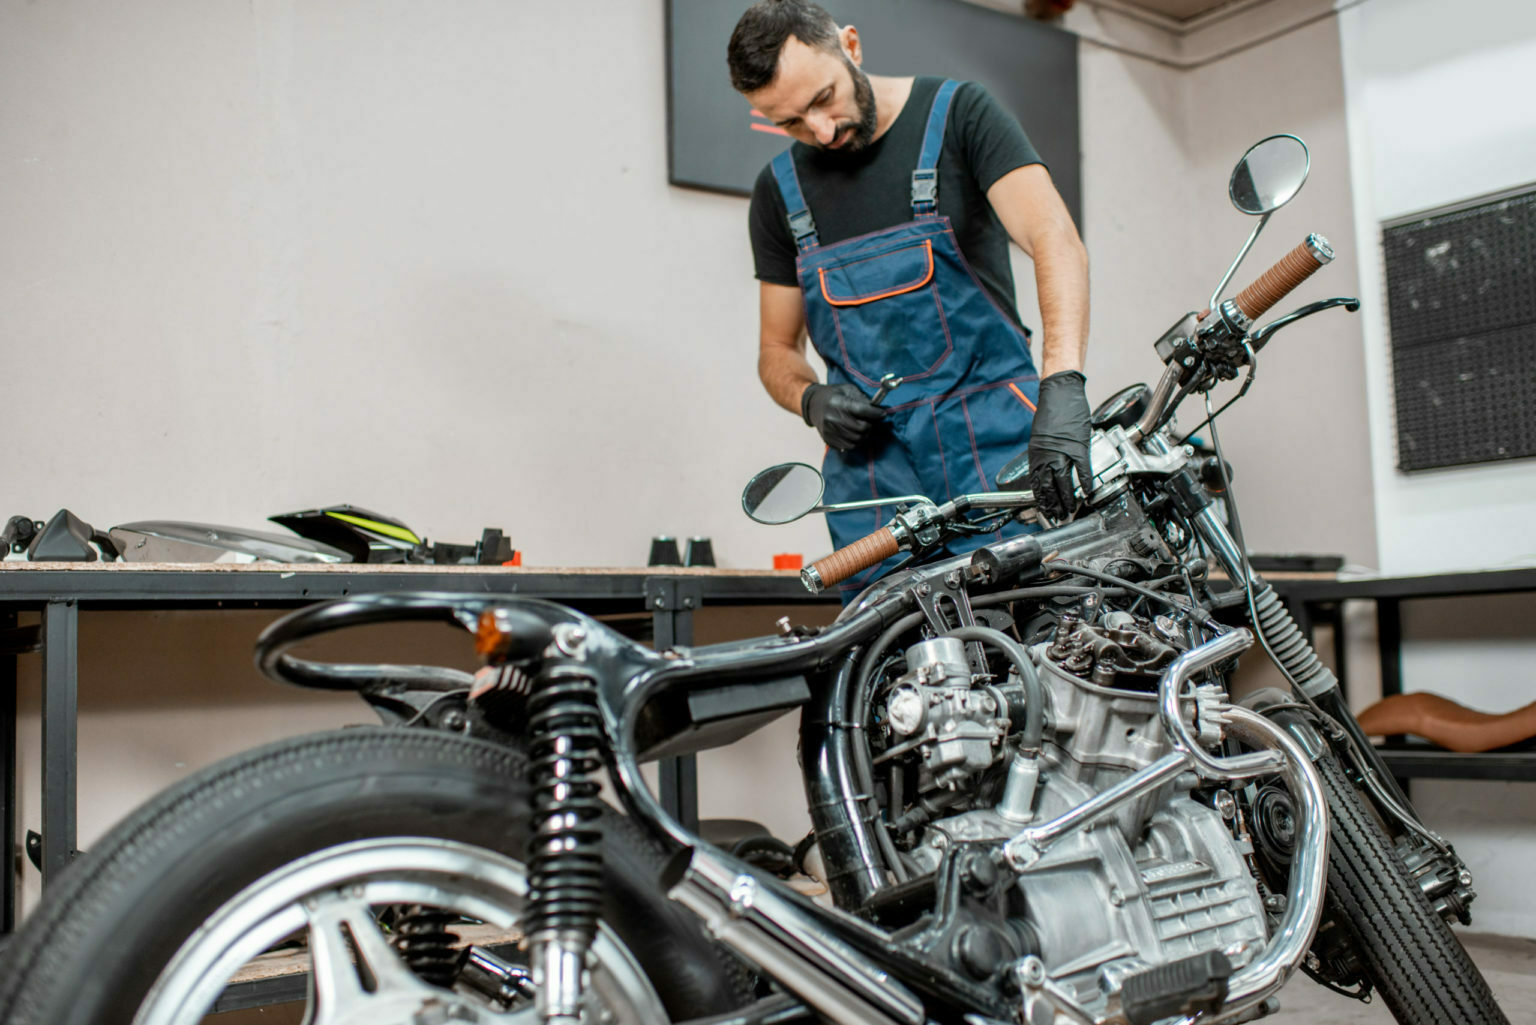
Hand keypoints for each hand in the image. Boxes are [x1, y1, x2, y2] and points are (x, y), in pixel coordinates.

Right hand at [801, 383, 886, 451]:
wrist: (813, 404)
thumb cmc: (833, 395)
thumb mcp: (847, 390)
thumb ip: (862, 398)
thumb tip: (877, 408)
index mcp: (838, 402)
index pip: (861, 410)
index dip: (875, 413)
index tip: (882, 413)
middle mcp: (832, 418)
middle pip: (861, 428)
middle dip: (870, 425)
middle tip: (871, 421)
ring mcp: (829, 430)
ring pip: (857, 439)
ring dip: (864, 435)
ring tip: (863, 428)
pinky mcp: (828, 439)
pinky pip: (849, 446)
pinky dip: (856, 441)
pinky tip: (855, 433)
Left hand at [1026, 370, 1091, 519]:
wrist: (1060, 392)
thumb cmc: (1052, 411)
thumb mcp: (1040, 437)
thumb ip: (1043, 454)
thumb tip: (1046, 469)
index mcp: (1037, 453)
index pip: (1037, 483)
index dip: (1041, 499)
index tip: (1044, 510)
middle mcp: (1047, 454)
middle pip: (1049, 486)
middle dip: (1053, 504)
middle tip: (1057, 516)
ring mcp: (1063, 450)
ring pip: (1064, 481)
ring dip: (1068, 498)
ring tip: (1070, 510)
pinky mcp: (1079, 445)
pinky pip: (1082, 468)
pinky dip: (1085, 481)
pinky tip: (1087, 491)